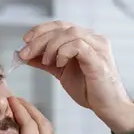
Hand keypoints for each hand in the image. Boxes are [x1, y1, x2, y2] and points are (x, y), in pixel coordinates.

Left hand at [19, 21, 133, 132]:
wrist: (108, 107)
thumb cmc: (89, 90)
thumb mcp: (62, 72)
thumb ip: (46, 62)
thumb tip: (25, 55)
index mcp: (85, 39)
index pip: (60, 25)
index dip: (40, 30)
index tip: (25, 41)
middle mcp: (93, 38)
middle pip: (62, 28)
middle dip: (39, 39)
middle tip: (25, 53)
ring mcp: (98, 47)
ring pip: (70, 33)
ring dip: (51, 46)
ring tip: (45, 62)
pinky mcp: (99, 59)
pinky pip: (78, 45)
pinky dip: (63, 52)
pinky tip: (59, 64)